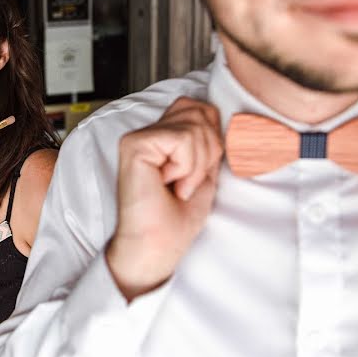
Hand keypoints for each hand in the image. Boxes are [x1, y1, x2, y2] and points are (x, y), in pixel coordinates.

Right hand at [106, 97, 222, 301]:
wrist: (157, 247)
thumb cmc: (176, 219)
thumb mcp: (205, 172)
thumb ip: (208, 140)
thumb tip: (222, 116)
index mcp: (162, 137)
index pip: (202, 109)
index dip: (212, 141)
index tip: (197, 175)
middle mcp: (147, 133)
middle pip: (200, 111)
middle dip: (208, 151)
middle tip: (188, 182)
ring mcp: (138, 137)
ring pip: (194, 126)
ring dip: (197, 165)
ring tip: (178, 186)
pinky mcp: (134, 145)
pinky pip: (181, 138)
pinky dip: (186, 167)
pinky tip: (169, 184)